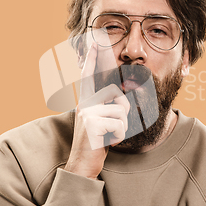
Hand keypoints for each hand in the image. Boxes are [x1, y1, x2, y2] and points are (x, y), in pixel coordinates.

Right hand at [64, 43, 129, 179]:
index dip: (93, 58)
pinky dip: (119, 137)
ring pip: (122, 112)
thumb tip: (121, 94)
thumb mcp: (101, 121)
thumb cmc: (96, 142)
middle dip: (123, 113)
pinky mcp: (93, 125)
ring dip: (121, 128)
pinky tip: (106, 142)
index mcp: (87, 101)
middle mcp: (85, 104)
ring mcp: (88, 114)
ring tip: (108, 136)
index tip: (95, 41)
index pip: (89, 75)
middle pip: (118, 95)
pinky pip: (120, 126)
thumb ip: (107, 106)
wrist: (82, 164)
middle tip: (112, 128)